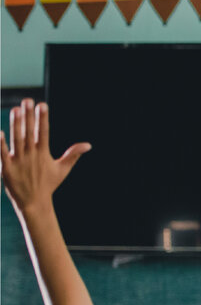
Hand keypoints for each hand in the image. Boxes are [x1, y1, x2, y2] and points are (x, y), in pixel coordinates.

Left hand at [0, 99, 90, 215]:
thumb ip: (73, 154)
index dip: (43, 118)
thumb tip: (88, 145)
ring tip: (15, 109)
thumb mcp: (63, 169)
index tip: (42, 105)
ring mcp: (18, 161)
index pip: (44, 132)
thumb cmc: (48, 184)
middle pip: (29, 132)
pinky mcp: (6, 168)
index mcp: (43, 154)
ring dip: (16, 124)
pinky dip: (1, 144)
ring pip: (16, 139)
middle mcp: (31, 156)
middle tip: (27, 100)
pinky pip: (2, 154)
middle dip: (29, 116)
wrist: (34, 203)